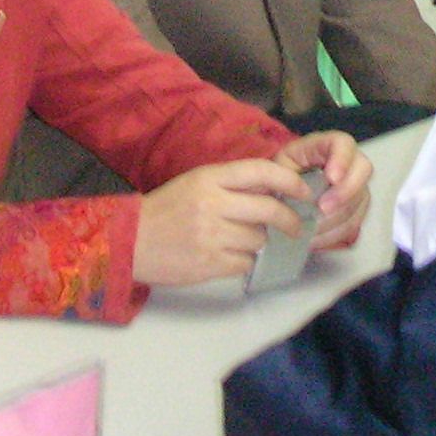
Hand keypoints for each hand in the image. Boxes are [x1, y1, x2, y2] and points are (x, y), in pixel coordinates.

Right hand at [133, 157, 309, 286]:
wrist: (131, 240)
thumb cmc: (168, 209)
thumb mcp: (197, 183)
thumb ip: (232, 185)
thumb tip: (276, 191)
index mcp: (210, 177)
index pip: (261, 171)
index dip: (290, 180)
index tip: (305, 191)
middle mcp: (213, 203)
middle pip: (269, 209)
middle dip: (289, 219)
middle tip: (296, 226)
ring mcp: (211, 235)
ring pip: (259, 239)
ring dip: (258, 242)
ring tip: (241, 240)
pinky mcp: (209, 264)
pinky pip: (245, 263)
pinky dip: (244, 261)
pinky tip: (230, 257)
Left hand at [275, 130, 370, 250]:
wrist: (281, 195)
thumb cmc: (279, 177)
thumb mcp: (277, 168)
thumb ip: (289, 174)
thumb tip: (303, 192)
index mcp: (325, 145)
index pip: (344, 143)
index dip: (343, 159)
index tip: (332, 178)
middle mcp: (348, 161)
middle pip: (363, 170)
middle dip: (344, 193)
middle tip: (322, 209)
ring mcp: (356, 185)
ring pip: (360, 200)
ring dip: (337, 218)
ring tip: (312, 232)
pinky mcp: (356, 208)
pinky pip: (355, 222)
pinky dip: (336, 234)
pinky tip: (317, 239)